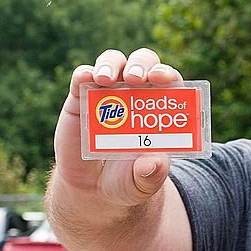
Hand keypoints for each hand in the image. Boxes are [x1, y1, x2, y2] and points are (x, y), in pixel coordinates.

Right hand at [53, 48, 183, 206]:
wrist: (94, 189)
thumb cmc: (128, 179)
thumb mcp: (143, 183)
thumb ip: (152, 174)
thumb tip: (153, 163)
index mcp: (160, 108)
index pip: (170, 80)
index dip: (167, 74)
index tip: (163, 78)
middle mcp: (136, 93)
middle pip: (143, 62)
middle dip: (141, 65)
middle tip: (136, 78)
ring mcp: (108, 92)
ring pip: (113, 62)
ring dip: (111, 64)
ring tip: (107, 79)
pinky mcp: (81, 98)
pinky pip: (82, 77)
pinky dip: (84, 73)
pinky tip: (86, 78)